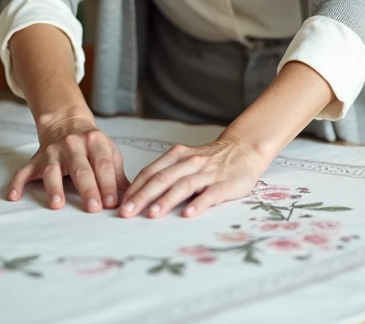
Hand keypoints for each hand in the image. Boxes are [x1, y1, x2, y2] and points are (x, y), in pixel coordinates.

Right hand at [7, 114, 128, 212]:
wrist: (65, 123)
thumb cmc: (91, 144)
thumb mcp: (108, 152)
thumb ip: (118, 175)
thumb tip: (131, 197)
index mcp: (94, 142)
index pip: (102, 164)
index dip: (108, 184)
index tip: (112, 203)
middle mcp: (72, 145)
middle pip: (80, 168)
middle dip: (88, 189)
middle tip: (93, 208)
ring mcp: (52, 152)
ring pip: (52, 170)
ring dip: (54, 187)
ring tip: (57, 204)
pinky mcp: (36, 160)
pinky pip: (24, 171)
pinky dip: (18, 183)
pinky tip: (14, 196)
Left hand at [118, 136, 268, 219]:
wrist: (245, 148)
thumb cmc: (211, 160)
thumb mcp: (186, 161)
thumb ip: (166, 174)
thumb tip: (138, 195)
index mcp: (177, 156)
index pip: (150, 172)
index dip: (134, 188)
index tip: (119, 204)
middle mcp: (190, 162)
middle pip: (162, 179)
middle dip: (141, 197)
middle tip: (126, 213)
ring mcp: (208, 173)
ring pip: (183, 185)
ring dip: (166, 200)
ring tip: (152, 215)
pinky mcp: (225, 184)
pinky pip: (210, 194)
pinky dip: (198, 204)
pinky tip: (188, 215)